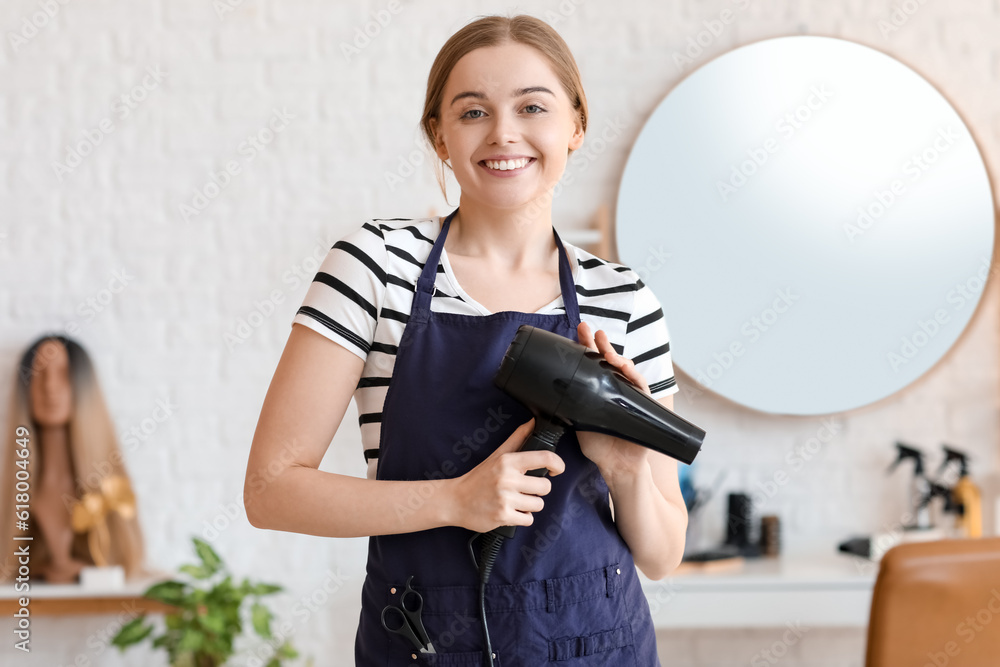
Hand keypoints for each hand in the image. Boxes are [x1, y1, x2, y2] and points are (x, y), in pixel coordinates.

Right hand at [448, 417, 565, 532]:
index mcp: (507, 461)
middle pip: (545, 486)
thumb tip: (532, 421)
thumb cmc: (478, 478)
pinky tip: (511, 511)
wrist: (455, 501)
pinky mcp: (503, 516)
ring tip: (516, 501)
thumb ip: (517, 438)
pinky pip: (528, 520)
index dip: (558, 464)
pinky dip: (522, 518)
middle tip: (525, 489)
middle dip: (538, 490)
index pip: (544, 458)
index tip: (556, 469)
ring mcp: (505, 499)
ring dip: (530, 505)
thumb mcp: (497, 455)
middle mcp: (507, 479)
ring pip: (539, 504)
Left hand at [576, 321, 651, 481]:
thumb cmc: (597, 445)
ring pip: (624, 367)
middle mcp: (614, 387)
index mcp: (596, 389)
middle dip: (599, 342)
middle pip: (608, 359)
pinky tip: (624, 366)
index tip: (579, 331)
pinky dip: (633, 374)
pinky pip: (640, 384)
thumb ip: (564, 407)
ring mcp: (629, 393)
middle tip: (589, 330)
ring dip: (615, 355)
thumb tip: (540, 395)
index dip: (585, 345)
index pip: (591, 362)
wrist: (616, 465)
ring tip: (605, 348)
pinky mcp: (642, 403)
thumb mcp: (575, 421)